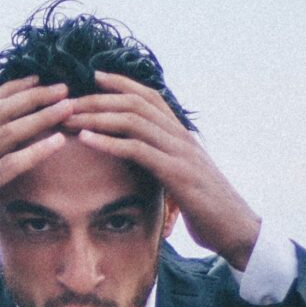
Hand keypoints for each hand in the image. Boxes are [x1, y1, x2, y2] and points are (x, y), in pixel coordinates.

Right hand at [0, 78, 70, 306]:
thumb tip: (3, 165)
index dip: (11, 90)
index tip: (39, 80)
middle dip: (32, 96)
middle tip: (63, 87)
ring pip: (4, 133)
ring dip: (39, 116)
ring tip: (67, 107)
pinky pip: (6, 167)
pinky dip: (34, 151)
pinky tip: (57, 143)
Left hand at [61, 72, 262, 270]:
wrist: (238, 230)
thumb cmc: (207, 208)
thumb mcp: (182, 178)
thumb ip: (163, 162)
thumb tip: (140, 161)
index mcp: (181, 135)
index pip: (150, 97)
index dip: (122, 83)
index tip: (94, 76)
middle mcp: (181, 137)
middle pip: (135, 104)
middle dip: (98, 99)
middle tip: (67, 102)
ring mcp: (180, 153)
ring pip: (134, 121)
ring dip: (97, 117)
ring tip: (69, 118)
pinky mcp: (177, 174)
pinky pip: (138, 150)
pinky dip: (109, 142)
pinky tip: (86, 140)